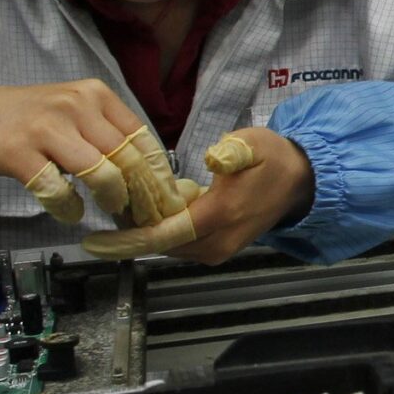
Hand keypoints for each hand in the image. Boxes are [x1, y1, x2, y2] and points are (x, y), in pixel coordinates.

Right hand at [0, 79, 149, 224]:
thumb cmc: (29, 119)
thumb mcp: (75, 113)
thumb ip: (108, 134)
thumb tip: (149, 174)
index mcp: (96, 94)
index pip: (142, 138)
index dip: (159, 174)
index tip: (165, 200)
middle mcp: (75, 105)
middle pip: (127, 158)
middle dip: (141, 195)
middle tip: (143, 216)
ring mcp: (46, 127)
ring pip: (101, 173)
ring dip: (111, 200)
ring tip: (109, 210)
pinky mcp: (18, 152)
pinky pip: (57, 190)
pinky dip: (68, 208)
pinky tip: (70, 211)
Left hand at [81, 128, 314, 264]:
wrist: (301, 183)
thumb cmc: (273, 160)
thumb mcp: (253, 143)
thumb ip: (232, 151)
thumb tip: (213, 158)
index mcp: (220, 216)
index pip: (163, 235)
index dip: (126, 241)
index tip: (92, 242)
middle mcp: (217, 242)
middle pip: (160, 246)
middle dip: (131, 232)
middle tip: (109, 206)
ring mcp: (218, 250)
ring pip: (168, 247)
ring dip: (147, 232)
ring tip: (129, 205)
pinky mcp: (218, 250)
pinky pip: (180, 245)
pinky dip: (163, 232)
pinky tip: (158, 209)